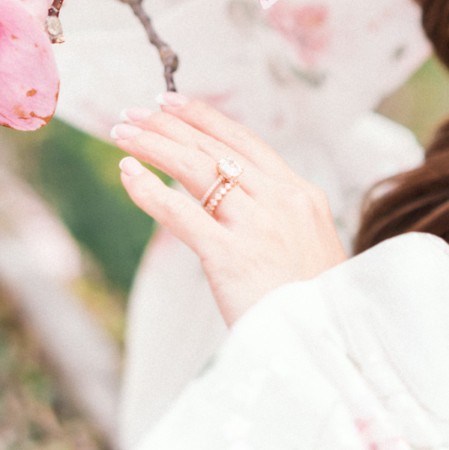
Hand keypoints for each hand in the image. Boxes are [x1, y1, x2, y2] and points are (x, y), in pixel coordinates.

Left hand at [112, 94, 347, 324]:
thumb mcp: (308, 247)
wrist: (327, 347)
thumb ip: (277, 218)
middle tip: (133, 113)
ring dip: (152, 145)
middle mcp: (281, 200)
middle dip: (168, 126)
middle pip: (214, 148)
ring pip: (195, 169)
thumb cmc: (314, 305)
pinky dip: (149, 190)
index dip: (204, 118)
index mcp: (301, 194)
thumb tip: (236, 198)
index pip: (244, 141)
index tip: (172, 102)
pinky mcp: (231, 256)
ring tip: (121, 133)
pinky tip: (127, 174)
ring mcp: (257, 226)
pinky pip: (181, 213)